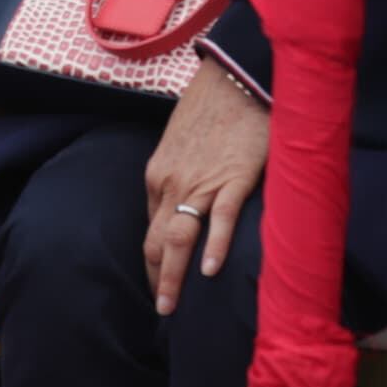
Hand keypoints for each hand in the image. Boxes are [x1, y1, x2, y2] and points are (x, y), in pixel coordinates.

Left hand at [145, 58, 272, 312]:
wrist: (234, 76)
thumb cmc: (211, 107)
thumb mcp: (181, 143)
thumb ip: (180, 175)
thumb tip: (186, 202)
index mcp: (158, 177)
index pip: (152, 229)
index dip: (155, 260)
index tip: (160, 281)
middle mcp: (171, 184)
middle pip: (157, 242)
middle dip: (157, 278)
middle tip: (162, 310)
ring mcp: (200, 183)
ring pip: (179, 238)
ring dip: (173, 276)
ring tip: (172, 306)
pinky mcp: (232, 178)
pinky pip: (219, 219)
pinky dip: (213, 246)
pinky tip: (209, 271)